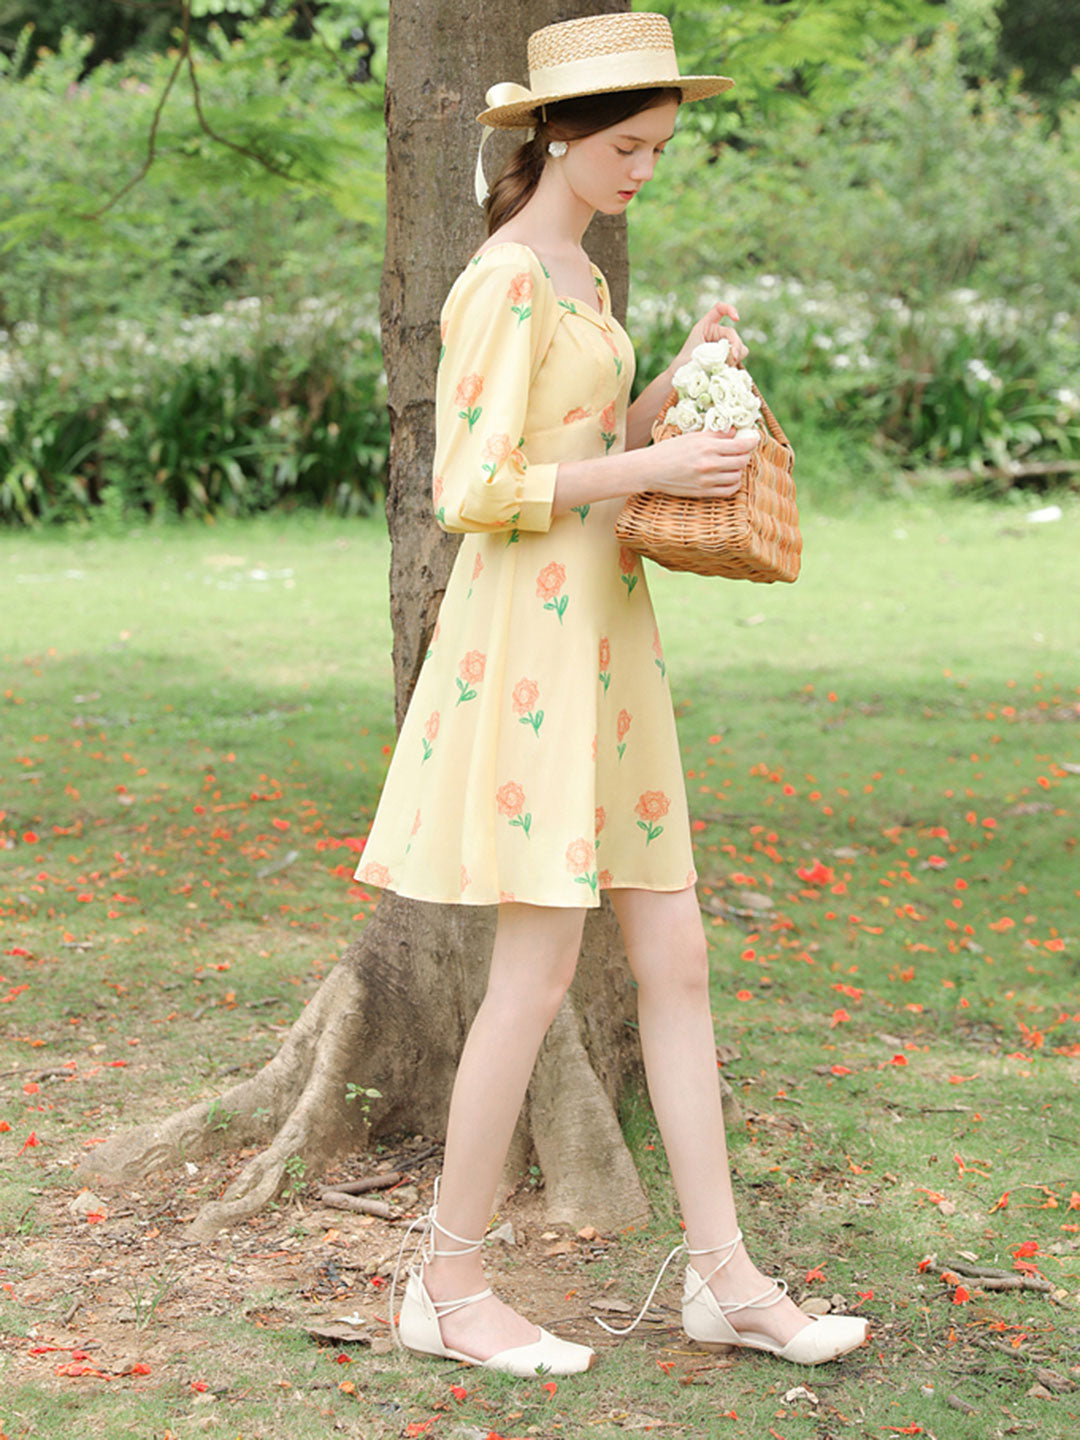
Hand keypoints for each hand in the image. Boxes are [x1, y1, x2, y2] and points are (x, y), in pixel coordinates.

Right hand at [645, 428, 759, 498]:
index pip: (740, 445)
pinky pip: (728, 490)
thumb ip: (715, 434)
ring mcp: (707, 480)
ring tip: (733, 464)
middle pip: (742, 461)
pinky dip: (734, 484)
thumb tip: (734, 431)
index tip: (755, 438)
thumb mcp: (692, 437)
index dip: (752, 441)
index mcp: (707, 447)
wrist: (650, 470)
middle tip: (742, 451)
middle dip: (745, 455)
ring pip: (737, 476)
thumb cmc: (669, 450)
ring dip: (739, 469)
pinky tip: (730, 477)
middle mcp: (710, 464)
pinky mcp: (703, 492)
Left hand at [673, 301, 747, 369]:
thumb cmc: (684, 363)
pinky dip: (736, 364)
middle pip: (732, 334)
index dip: (729, 309)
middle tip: (733, 358)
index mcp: (706, 326)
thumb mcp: (696, 352)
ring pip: (740, 347)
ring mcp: (724, 345)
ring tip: (726, 367)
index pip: (719, 309)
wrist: (683, 377)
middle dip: (736, 345)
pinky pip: (739, 358)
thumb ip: (713, 351)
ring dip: (736, 357)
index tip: (737, 319)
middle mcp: (716, 333)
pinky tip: (728, 369)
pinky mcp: (728, 357)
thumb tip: (735, 354)